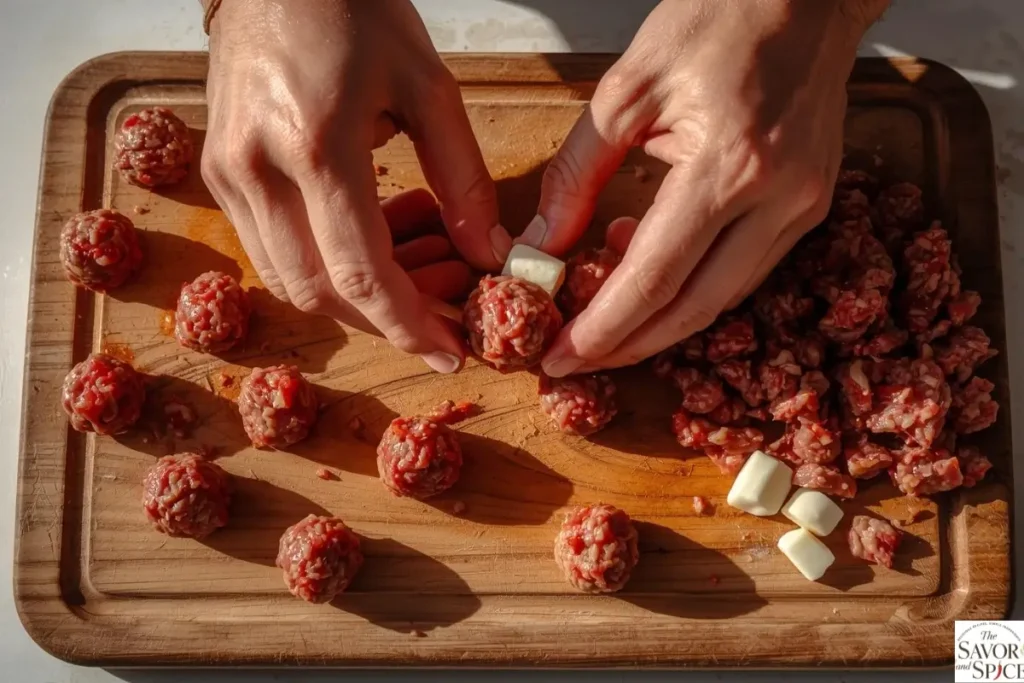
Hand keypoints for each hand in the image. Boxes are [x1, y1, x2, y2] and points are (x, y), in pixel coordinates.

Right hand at [202, 0, 511, 373]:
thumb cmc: (355, 9)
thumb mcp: (429, 86)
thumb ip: (463, 179)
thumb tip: (487, 254)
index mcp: (317, 145)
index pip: (361, 274)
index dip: (410, 325)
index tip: (451, 350)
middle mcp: (258, 170)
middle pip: (319, 293)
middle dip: (386, 318)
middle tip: (443, 309)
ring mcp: (228, 174)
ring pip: (288, 280)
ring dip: (353, 297)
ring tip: (415, 270)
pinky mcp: (218, 172)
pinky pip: (269, 249)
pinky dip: (323, 264)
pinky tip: (370, 237)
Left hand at [519, 0, 888, 375]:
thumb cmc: (716, 20)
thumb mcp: (624, 90)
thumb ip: (576, 176)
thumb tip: (538, 246)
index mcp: (729, 165)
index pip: (655, 277)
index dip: (603, 328)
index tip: (559, 355)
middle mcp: (779, 200)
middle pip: (694, 308)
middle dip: (628, 345)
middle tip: (574, 358)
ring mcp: (804, 208)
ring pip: (723, 300)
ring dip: (660, 322)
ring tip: (601, 318)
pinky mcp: (811, 208)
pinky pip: (745, 272)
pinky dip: (693, 286)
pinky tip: (650, 271)